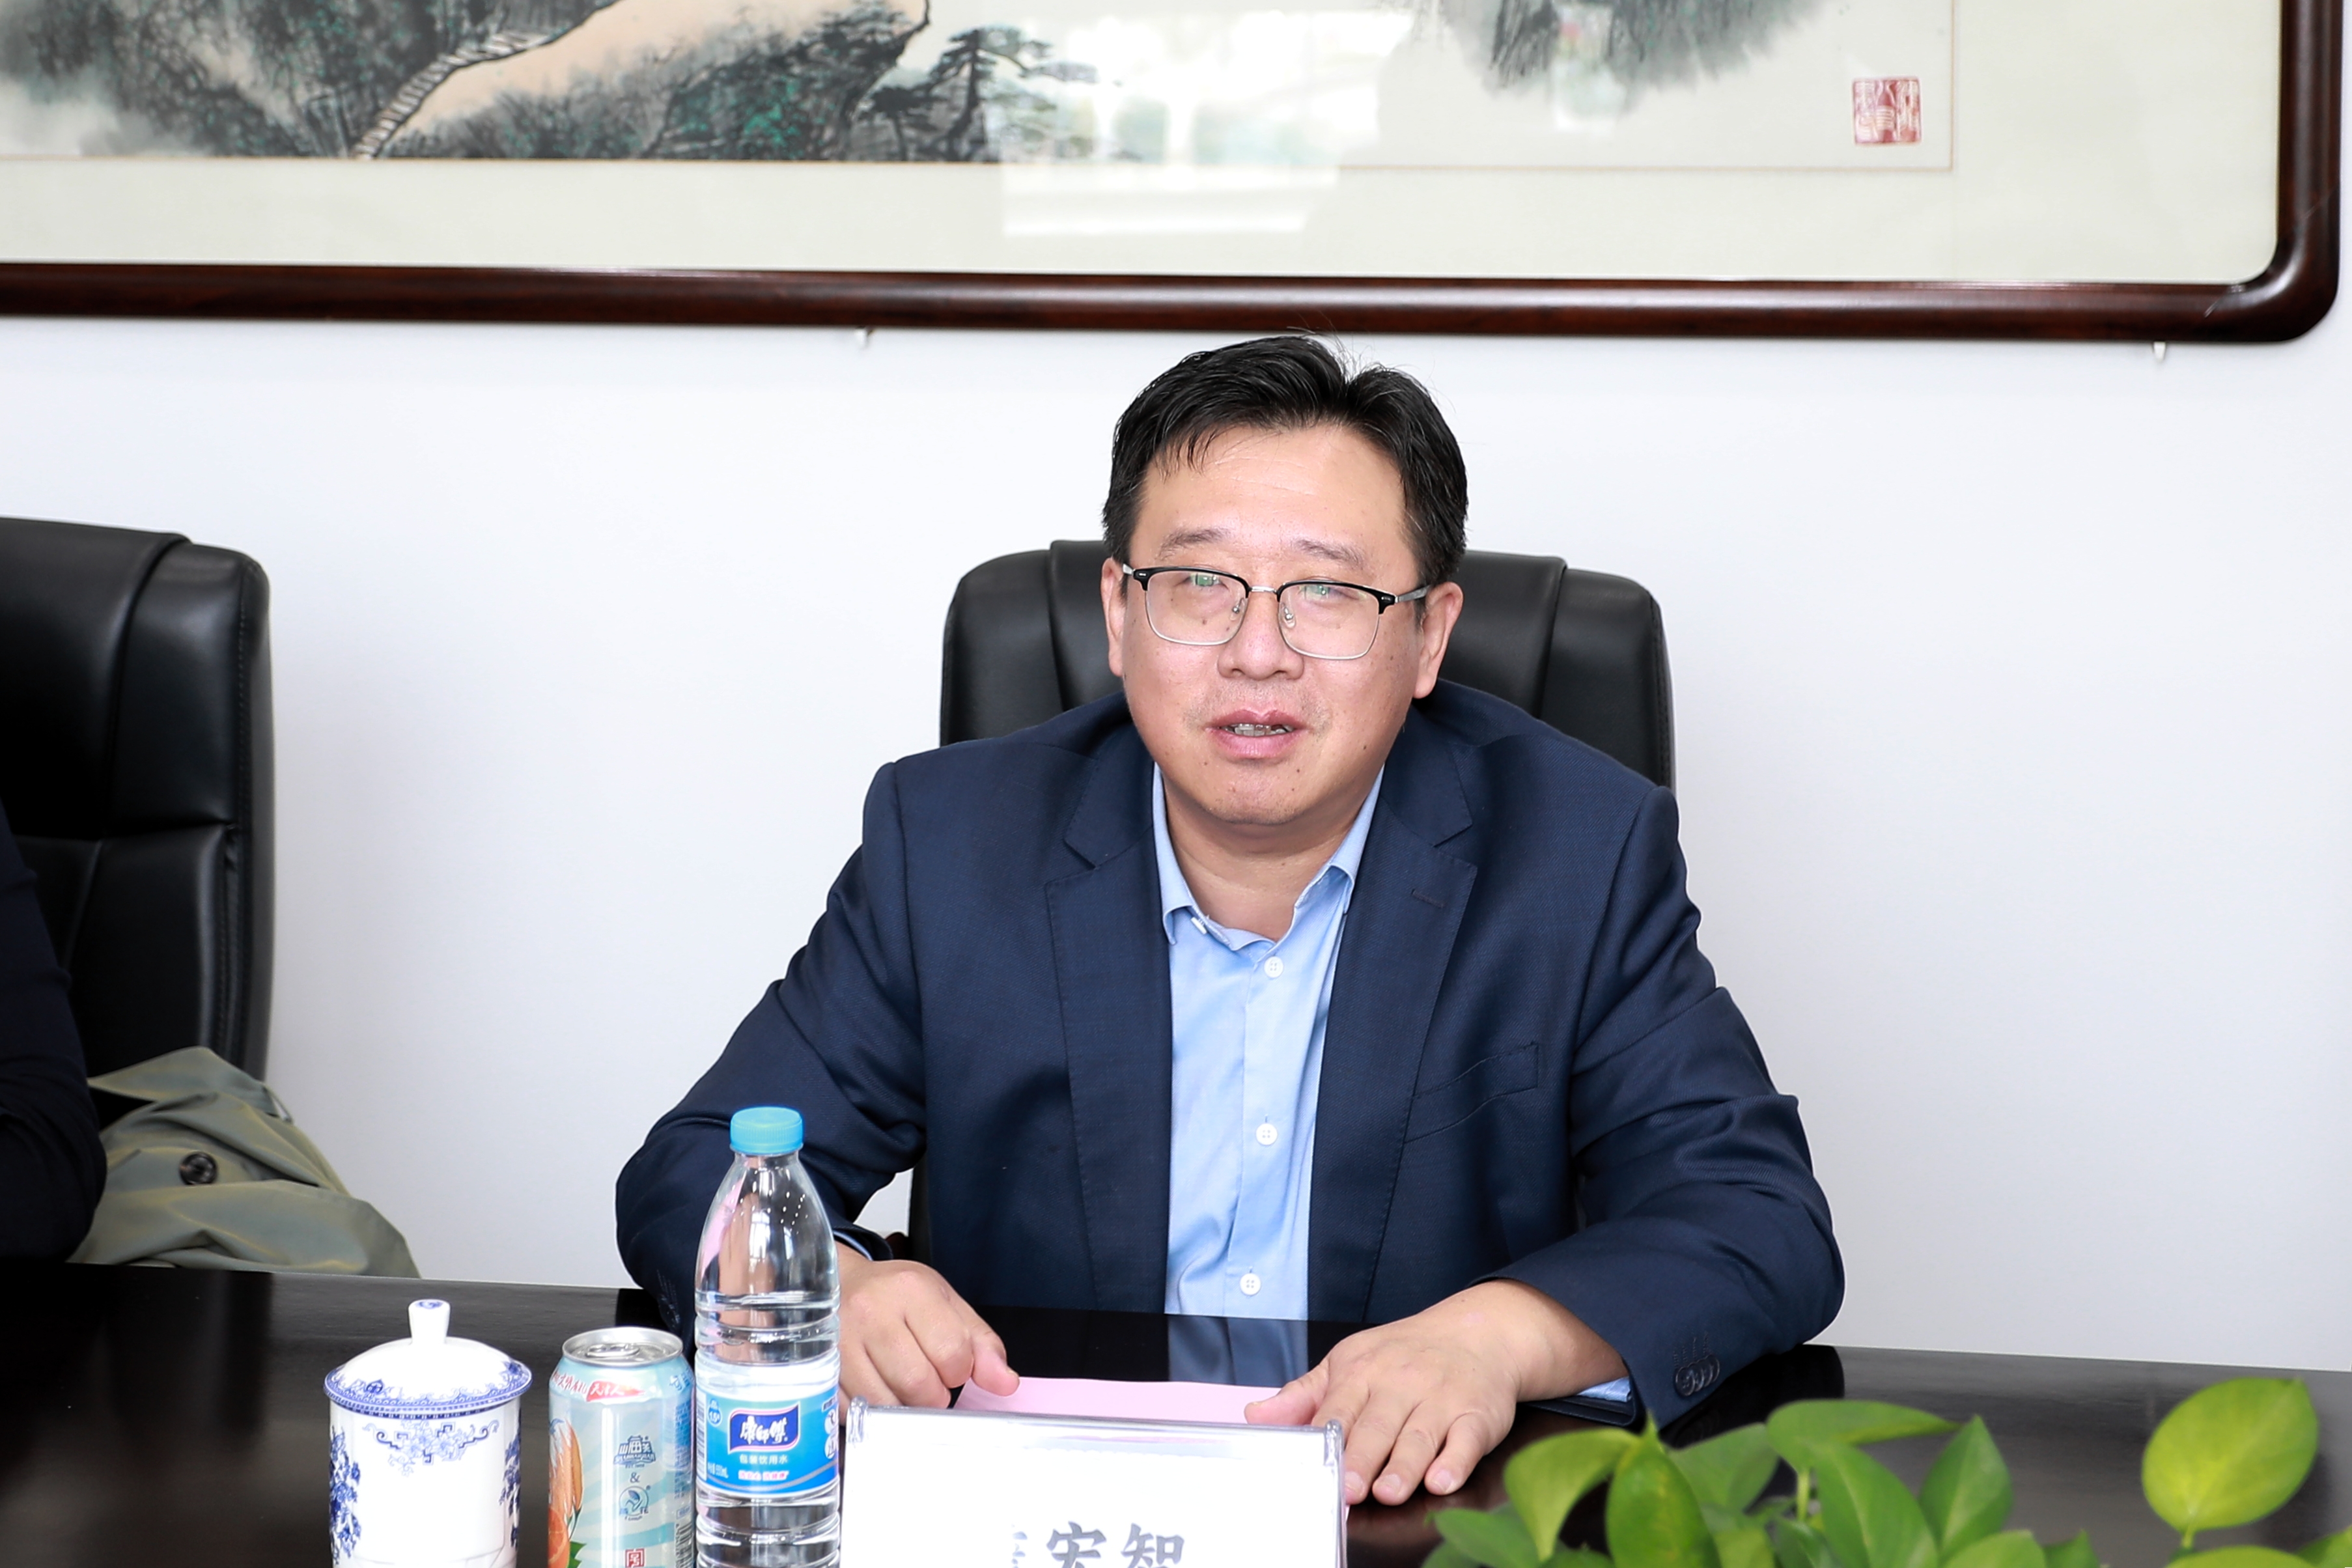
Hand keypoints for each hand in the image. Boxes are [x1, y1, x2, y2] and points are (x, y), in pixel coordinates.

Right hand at [836, 1244, 1019, 1407]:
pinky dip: (872, 1412)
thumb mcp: (946, 1305)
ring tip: (902, 1386)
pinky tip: (876, 1390)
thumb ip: (981, 1344)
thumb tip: (1006, 1384)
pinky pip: (855, 1412)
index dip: (959, 1371)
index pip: (953, 1354)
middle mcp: (871, 1313)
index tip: (951, 1365)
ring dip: (903, 1407)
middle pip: (919, 1384)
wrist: (840, 1285)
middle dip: (933, 1395)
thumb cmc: (896, 1297)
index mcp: (911, 1290)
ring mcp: (839, 1343)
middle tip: (928, 1381)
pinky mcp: (818, 1369)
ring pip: (886, 1404)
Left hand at [1244, 1280, 1624, 1505]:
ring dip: (1404, 1465)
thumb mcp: (1349, 1361)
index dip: (1326, 1436)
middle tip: (1348, 1487)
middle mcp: (1402, 1383)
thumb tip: (1256, 1416)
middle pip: (1378, 1424)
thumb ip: (1305, 1395)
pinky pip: (1466, 1440)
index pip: (1339, 1407)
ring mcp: (1441, 1399)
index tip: (1313, 1464)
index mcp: (1363, 1371)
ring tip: (1389, 1491)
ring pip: (1420, 1435)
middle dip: (1362, 1456)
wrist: (1478, 1333)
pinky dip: (1455, 1461)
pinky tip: (1441, 1478)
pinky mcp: (1476, 1416)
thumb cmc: (1405, 1354)